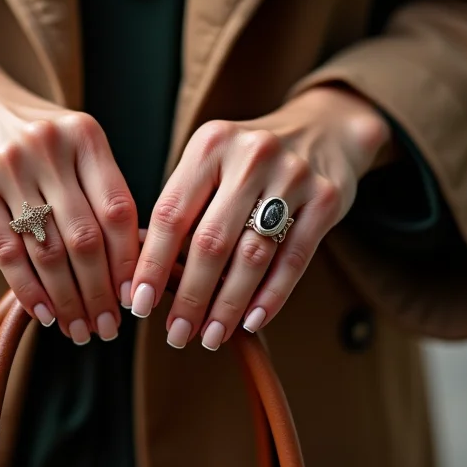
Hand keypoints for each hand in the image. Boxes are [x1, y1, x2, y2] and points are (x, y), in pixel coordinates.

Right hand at [0, 50, 138, 343]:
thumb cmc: (37, 137)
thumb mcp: (76, 146)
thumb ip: (102, 192)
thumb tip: (135, 265)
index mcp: (86, 137)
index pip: (118, 211)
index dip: (129, 262)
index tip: (134, 300)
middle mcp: (49, 147)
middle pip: (84, 238)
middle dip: (100, 293)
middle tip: (107, 328)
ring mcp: (8, 166)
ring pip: (46, 250)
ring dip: (67, 300)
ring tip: (79, 329)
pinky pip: (6, 250)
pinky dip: (27, 289)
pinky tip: (43, 313)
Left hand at [130, 86, 391, 349]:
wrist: (323, 130)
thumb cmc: (249, 162)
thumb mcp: (212, 164)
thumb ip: (184, 209)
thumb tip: (146, 276)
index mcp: (210, 146)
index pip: (171, 215)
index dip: (153, 265)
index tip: (139, 305)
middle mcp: (250, 155)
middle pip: (211, 241)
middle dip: (190, 297)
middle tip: (177, 334)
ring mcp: (293, 175)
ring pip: (252, 255)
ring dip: (228, 305)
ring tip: (211, 336)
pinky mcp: (326, 198)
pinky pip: (294, 259)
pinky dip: (271, 296)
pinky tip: (252, 321)